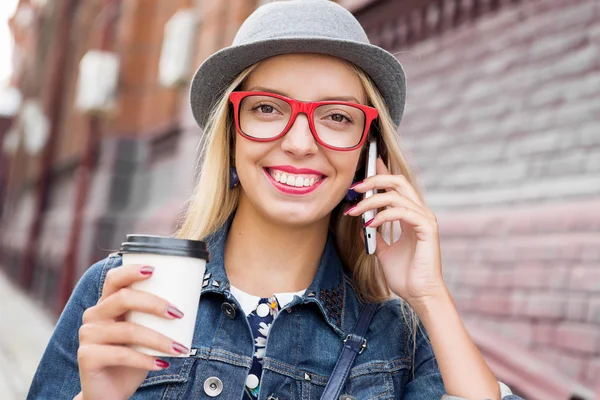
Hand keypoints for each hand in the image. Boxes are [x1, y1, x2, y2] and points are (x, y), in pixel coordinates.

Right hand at [77, 264, 185, 399]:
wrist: (110, 392)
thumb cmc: (132, 357)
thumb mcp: (144, 332)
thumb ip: (154, 317)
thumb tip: (190, 300)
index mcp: (107, 303)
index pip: (114, 279)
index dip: (131, 271)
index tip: (154, 270)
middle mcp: (94, 315)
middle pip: (123, 298)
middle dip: (155, 303)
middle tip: (178, 313)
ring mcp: (88, 335)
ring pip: (128, 330)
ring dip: (159, 339)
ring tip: (180, 348)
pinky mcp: (87, 357)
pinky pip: (122, 355)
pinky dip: (146, 360)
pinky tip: (162, 363)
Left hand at [344, 158, 446, 309]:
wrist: (419, 294)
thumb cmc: (405, 275)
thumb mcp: (383, 251)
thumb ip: (375, 234)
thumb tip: (362, 222)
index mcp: (411, 215)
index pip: (397, 186)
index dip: (382, 173)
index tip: (367, 164)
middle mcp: (419, 213)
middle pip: (399, 181)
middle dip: (375, 179)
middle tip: (355, 187)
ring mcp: (424, 219)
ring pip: (397, 195)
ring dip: (371, 201)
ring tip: (354, 211)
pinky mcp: (427, 228)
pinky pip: (402, 212)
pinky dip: (383, 215)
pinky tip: (370, 223)